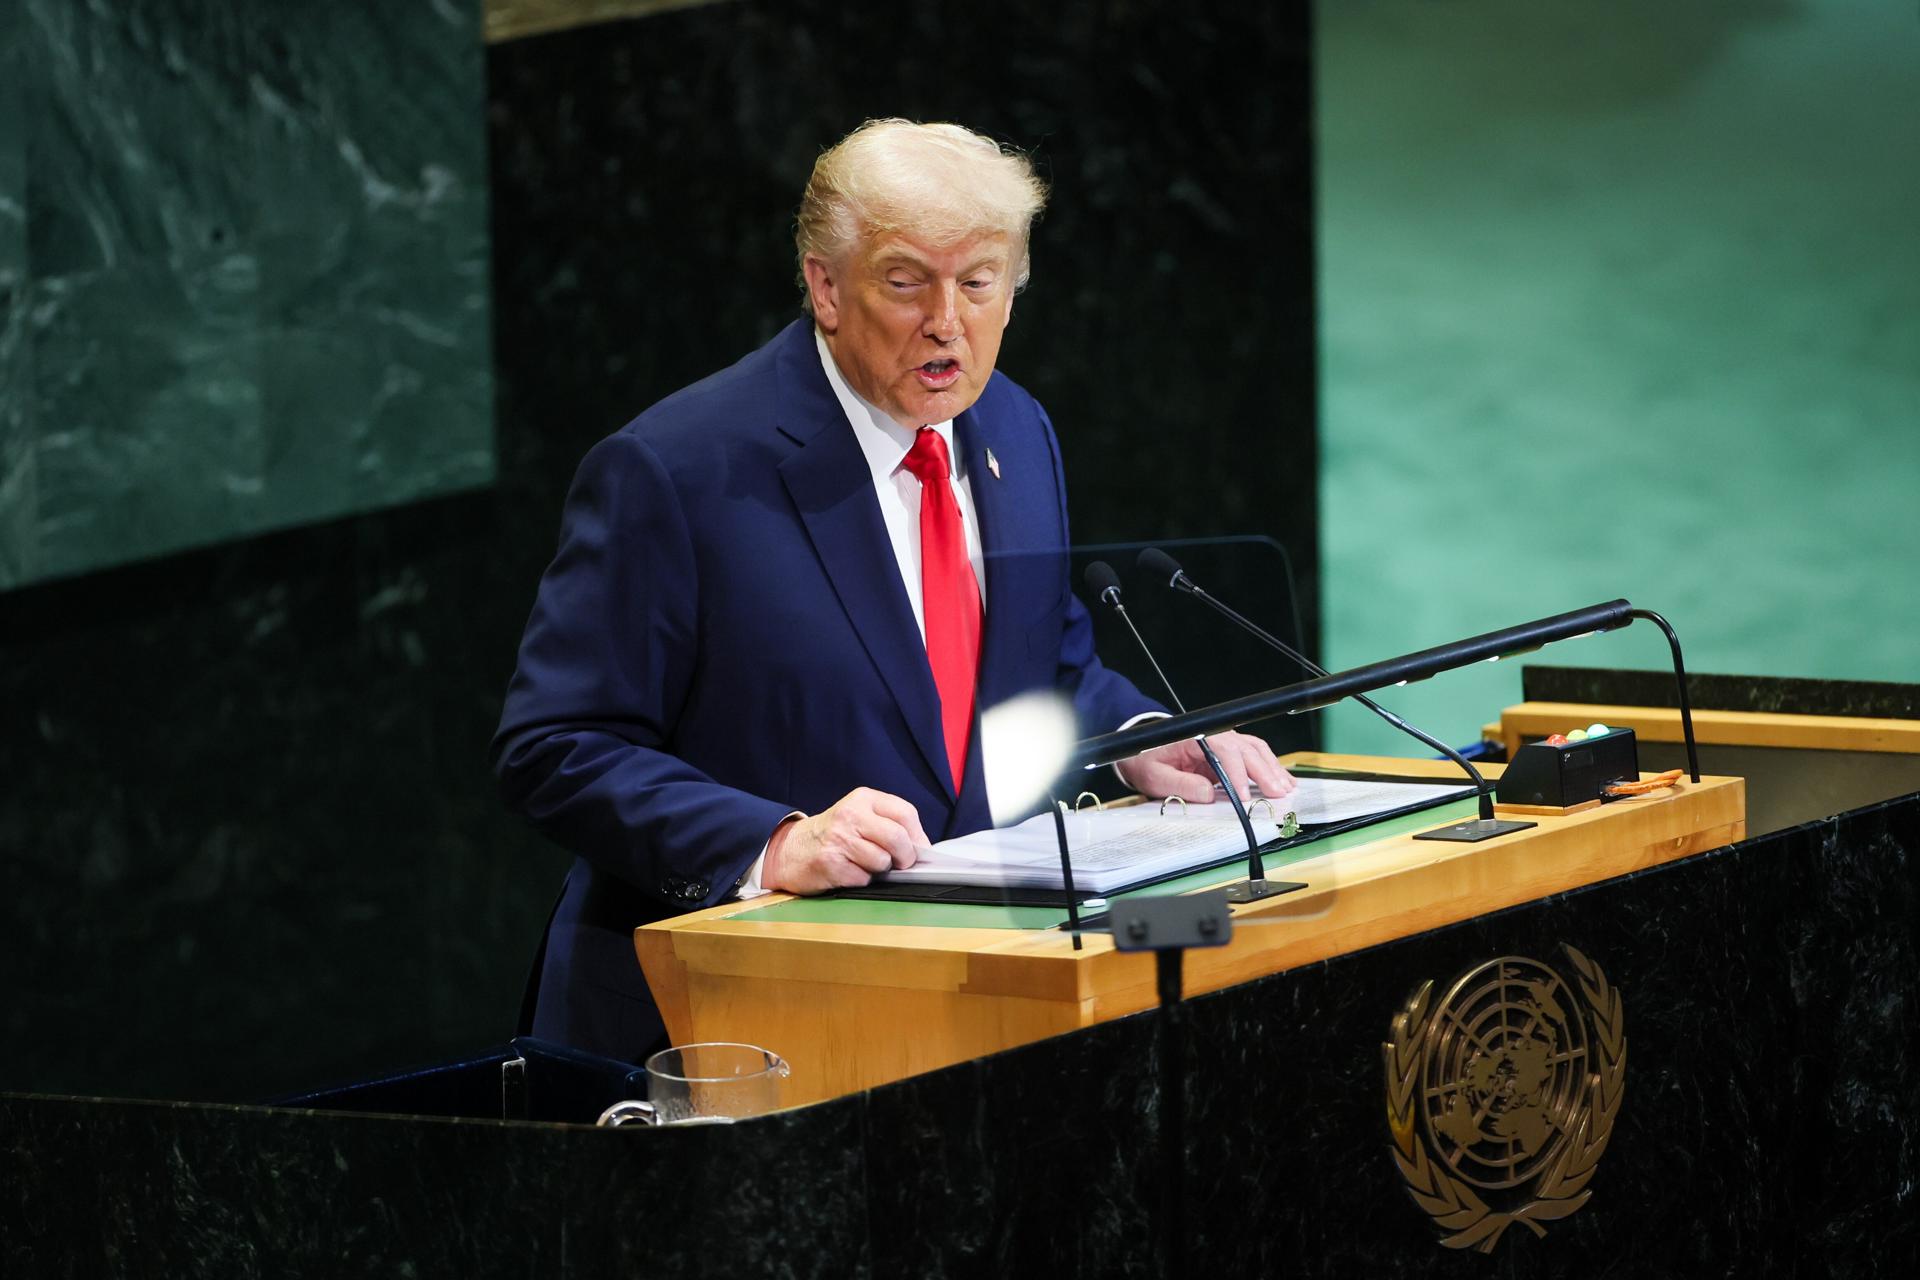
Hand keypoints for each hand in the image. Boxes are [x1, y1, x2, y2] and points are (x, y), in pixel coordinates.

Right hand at [761, 787, 930, 895]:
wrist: (791, 849)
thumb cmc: (834, 835)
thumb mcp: (860, 816)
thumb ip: (889, 824)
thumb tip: (922, 849)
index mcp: (863, 799)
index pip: (906, 814)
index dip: (918, 837)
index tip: (918, 850)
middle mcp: (850, 814)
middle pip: (897, 838)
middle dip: (905, 858)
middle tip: (899, 865)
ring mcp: (839, 838)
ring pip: (882, 862)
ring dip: (879, 871)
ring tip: (864, 864)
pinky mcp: (830, 863)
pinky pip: (863, 879)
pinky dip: (861, 881)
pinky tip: (848, 872)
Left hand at [1114, 732, 1295, 805]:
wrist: (1141, 748)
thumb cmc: (1147, 759)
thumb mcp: (1154, 776)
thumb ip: (1180, 785)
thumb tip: (1207, 794)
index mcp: (1195, 738)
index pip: (1223, 752)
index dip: (1237, 775)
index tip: (1245, 796)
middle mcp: (1214, 736)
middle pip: (1246, 750)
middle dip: (1264, 773)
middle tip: (1277, 794)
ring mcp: (1224, 741)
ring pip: (1256, 750)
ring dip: (1272, 769)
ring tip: (1285, 788)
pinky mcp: (1229, 751)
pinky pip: (1255, 755)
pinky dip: (1270, 766)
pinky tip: (1282, 780)